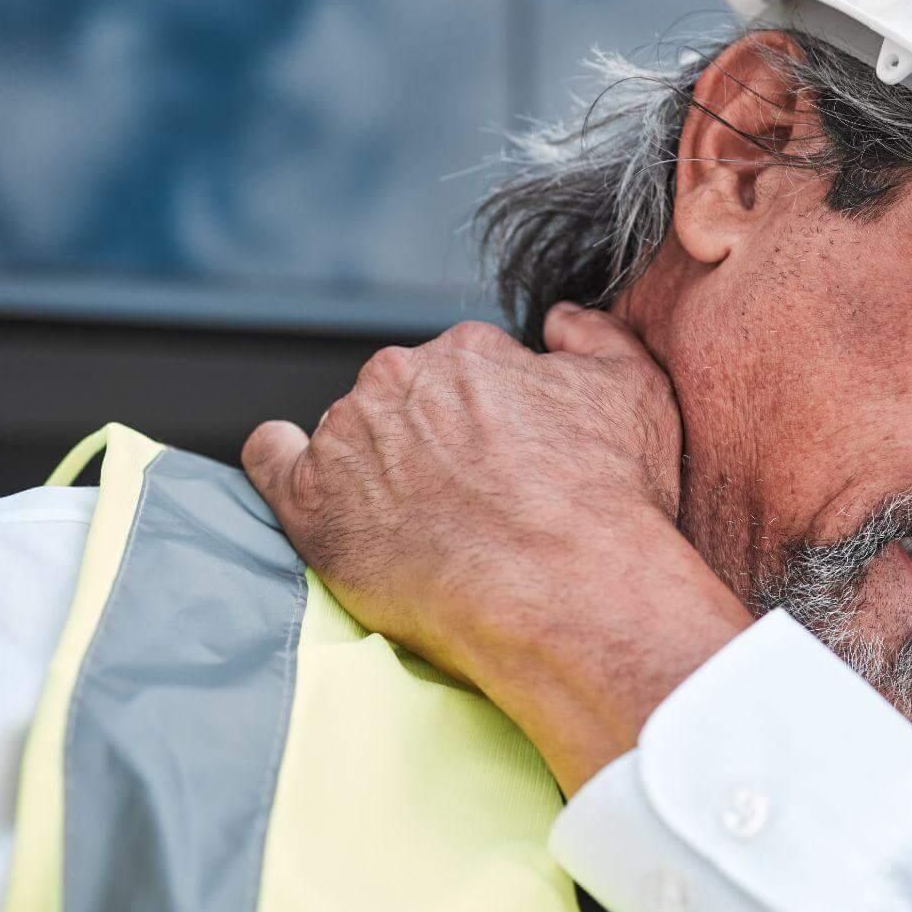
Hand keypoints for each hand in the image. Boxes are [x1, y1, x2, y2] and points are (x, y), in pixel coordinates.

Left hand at [243, 308, 752, 795]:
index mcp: (470, 351)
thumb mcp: (638, 392)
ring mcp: (348, 439)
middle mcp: (400, 378)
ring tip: (419, 519)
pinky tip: (300, 475)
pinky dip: (281, 460)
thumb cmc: (609, 502)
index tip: (509, 460)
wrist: (567, 593)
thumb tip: (560, 319)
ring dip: (375, 460)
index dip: (492, 417)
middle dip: (433, 436)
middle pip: (405, 397)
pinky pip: (273, 460)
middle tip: (472, 498)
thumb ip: (597, 335)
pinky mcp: (311, 502)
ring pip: (352, 433)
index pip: (467, 370)